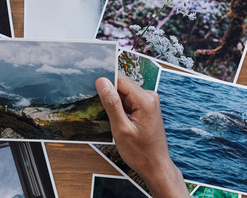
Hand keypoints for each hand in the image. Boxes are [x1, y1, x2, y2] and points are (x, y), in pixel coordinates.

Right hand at [96, 73, 188, 197]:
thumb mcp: (121, 129)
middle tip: (99, 108)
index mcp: (145, 100)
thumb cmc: (141, 153)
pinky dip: (120, 108)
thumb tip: (102, 82)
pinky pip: (129, 101)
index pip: (120, 79)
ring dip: (114, 103)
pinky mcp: (146, 108)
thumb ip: (111, 104)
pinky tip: (117, 120)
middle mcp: (150, 97)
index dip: (104, 82)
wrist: (156, 167)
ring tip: (111, 119)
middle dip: (108, 94)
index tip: (90, 88)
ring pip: (124, 93)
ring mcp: (149, 102)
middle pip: (122, 85)